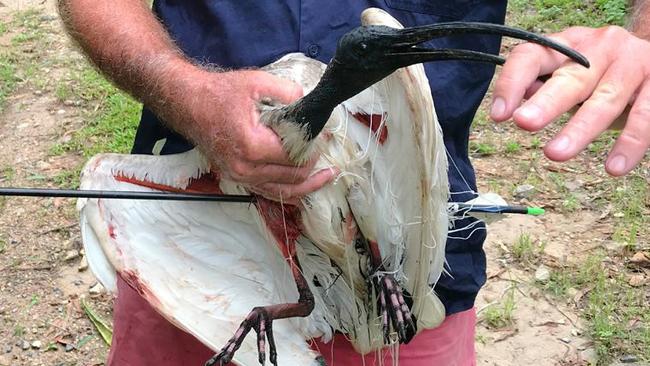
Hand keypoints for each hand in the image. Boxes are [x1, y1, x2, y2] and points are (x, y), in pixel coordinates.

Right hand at [180, 69, 334, 202]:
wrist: (188, 104)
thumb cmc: (219, 93)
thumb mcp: (256, 83)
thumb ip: (288, 93)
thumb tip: (310, 104)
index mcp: (251, 146)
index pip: (295, 155)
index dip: (314, 146)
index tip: (325, 134)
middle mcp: (245, 168)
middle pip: (293, 176)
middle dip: (314, 162)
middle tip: (325, 146)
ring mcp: (240, 177)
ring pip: (285, 191)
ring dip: (308, 183)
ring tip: (328, 175)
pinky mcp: (238, 179)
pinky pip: (270, 192)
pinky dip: (290, 190)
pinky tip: (306, 184)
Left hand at [490, 26, 649, 175]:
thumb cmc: (601, 72)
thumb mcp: (570, 73)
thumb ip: (541, 86)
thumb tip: (507, 108)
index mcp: (569, 44)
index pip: (532, 56)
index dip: (512, 83)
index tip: (498, 114)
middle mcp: (602, 48)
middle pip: (571, 77)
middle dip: (547, 102)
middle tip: (525, 123)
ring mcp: (634, 64)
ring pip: (605, 99)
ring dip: (580, 128)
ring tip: (556, 154)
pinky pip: (645, 117)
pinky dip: (630, 143)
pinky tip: (614, 167)